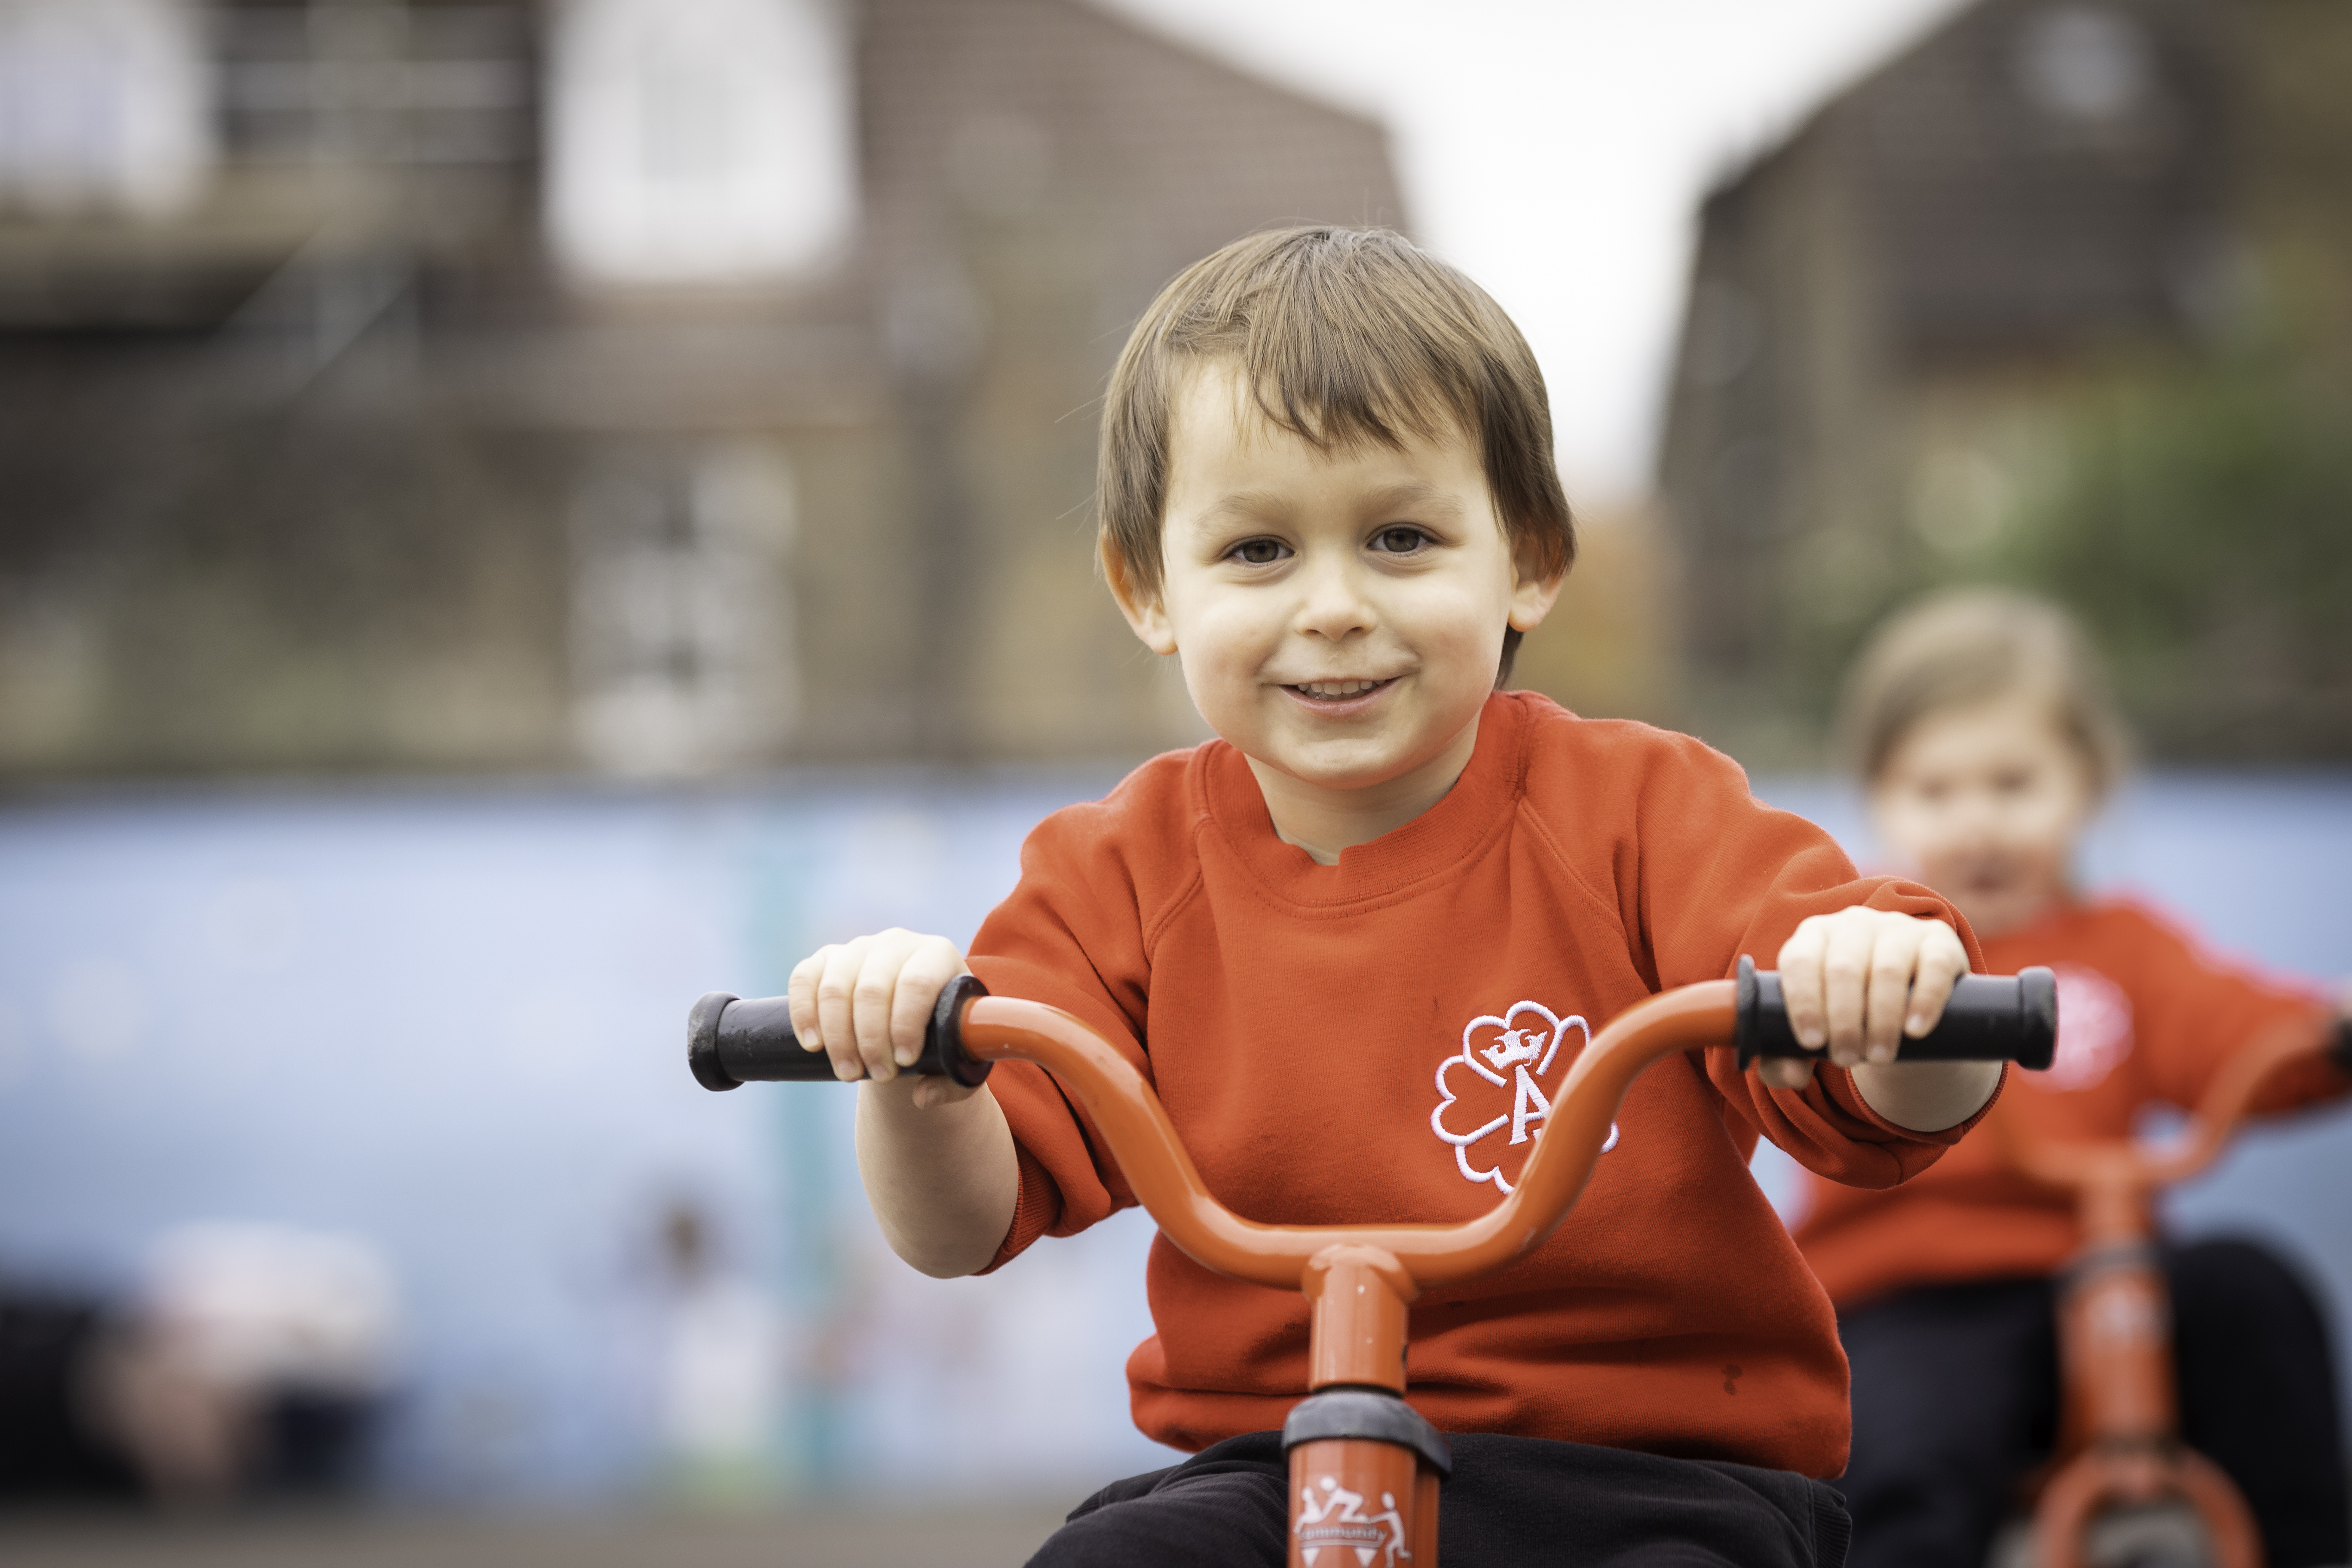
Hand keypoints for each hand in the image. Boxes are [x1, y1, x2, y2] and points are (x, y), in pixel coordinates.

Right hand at [787, 929, 979, 1108]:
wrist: (912, 1016)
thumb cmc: (942, 1034)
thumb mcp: (958, 1058)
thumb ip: (952, 1082)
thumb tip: (923, 1097)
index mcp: (937, 955)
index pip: (917, 982)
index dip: (906, 1023)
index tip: (905, 1061)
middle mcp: (896, 943)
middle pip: (872, 989)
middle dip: (871, 1040)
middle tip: (879, 1077)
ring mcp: (857, 948)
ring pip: (836, 987)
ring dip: (838, 1037)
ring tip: (849, 1073)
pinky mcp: (826, 959)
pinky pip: (804, 979)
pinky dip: (804, 1013)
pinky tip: (813, 1045)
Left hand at [1755, 908, 1969, 1092]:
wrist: (1906, 1003)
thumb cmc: (1848, 1014)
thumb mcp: (1817, 1027)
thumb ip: (1789, 1054)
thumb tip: (1794, 1075)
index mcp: (1813, 936)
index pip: (1799, 961)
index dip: (1804, 1003)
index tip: (1812, 1043)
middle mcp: (1853, 924)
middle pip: (1843, 969)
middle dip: (1843, 1021)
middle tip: (1846, 1058)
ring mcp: (1898, 928)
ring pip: (1887, 970)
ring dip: (1881, 1019)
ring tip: (1879, 1056)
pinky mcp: (1940, 940)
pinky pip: (1934, 965)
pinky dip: (1925, 1000)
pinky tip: (1915, 1031)